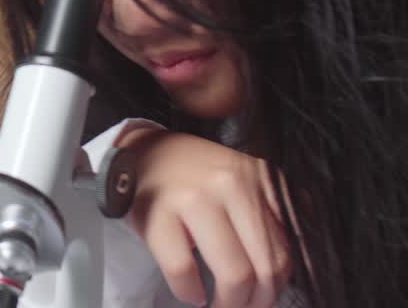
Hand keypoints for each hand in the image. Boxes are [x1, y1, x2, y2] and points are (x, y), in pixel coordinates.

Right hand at [119, 130, 292, 306]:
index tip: (264, 299)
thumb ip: (276, 209)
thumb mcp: (243, 179)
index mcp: (258, 179)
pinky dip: (189, 292)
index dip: (278, 289)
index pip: (287, 251)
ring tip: (218, 306)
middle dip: (256, 303)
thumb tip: (305, 255)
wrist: (141, 153)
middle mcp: (231, 184)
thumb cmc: (194, 176)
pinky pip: (183, 269)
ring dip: (229, 304)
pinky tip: (191, 293)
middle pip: (265, 267)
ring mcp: (193, 198)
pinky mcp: (158, 213)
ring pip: (233, 273)